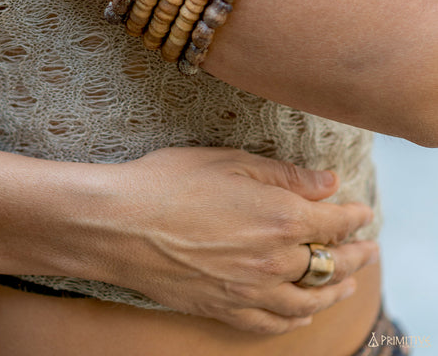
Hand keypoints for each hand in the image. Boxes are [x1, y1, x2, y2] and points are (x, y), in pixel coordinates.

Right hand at [97, 147, 376, 333]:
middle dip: (355, 255)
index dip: (354, 216)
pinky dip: (295, 320)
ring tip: (348, 285)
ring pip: (308, 300)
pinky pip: (272, 324)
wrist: (119, 224)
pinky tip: (301, 315)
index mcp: (278, 216)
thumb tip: (328, 183)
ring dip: (334, 292)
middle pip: (330, 263)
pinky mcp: (225, 309)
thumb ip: (284, 175)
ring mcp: (250, 290)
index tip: (363, 213)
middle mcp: (273, 259)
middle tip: (369, 250)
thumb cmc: (169, 182)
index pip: (334, 221)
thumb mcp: (229, 162)